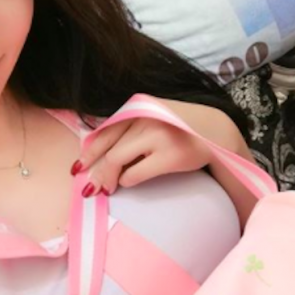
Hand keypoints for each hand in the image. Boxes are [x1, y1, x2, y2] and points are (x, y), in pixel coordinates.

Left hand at [71, 100, 234, 196]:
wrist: (216, 131)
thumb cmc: (178, 127)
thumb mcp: (151, 117)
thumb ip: (128, 129)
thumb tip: (95, 156)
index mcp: (138, 106)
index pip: (105, 130)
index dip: (89, 151)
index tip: (78, 167)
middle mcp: (146, 117)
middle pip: (108, 149)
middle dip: (96, 171)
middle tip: (90, 188)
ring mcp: (158, 136)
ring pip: (117, 160)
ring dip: (108, 178)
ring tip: (107, 188)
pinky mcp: (170, 156)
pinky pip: (135, 174)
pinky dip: (127, 181)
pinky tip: (127, 183)